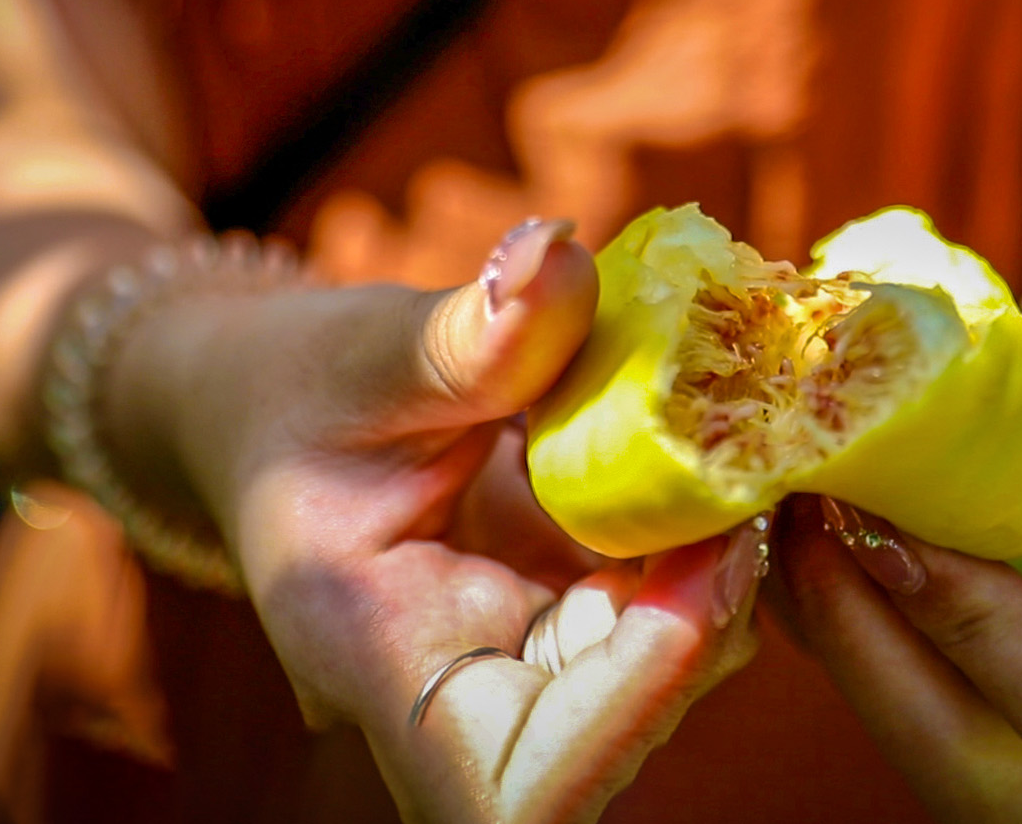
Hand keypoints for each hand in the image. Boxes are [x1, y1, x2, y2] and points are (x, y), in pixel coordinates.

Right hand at [105, 220, 765, 822]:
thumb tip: (558, 252)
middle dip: (707, 610)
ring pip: (663, 673)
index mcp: (379, 656)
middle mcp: (458, 693)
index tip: (701, 561)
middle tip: (746, 472)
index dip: (637, 704)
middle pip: (619, 730)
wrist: (275, 408)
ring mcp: (522, 664)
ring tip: (729, 441)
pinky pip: (663, 609)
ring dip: (720, 568)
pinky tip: (709, 450)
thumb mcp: (362, 349)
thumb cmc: (292, 387)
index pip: (518, 787)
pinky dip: (703, 537)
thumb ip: (469, 330)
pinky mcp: (567, 619)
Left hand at [774, 263, 1021, 820]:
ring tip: (789, 506)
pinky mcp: (950, 657)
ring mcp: (1020, 695)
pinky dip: (812, 602)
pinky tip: (787, 505)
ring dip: (831, 631)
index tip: (893, 526)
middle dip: (877, 665)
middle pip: (984, 771)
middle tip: (812, 532)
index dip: (980, 628)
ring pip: (910, 730)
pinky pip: (869, 666)